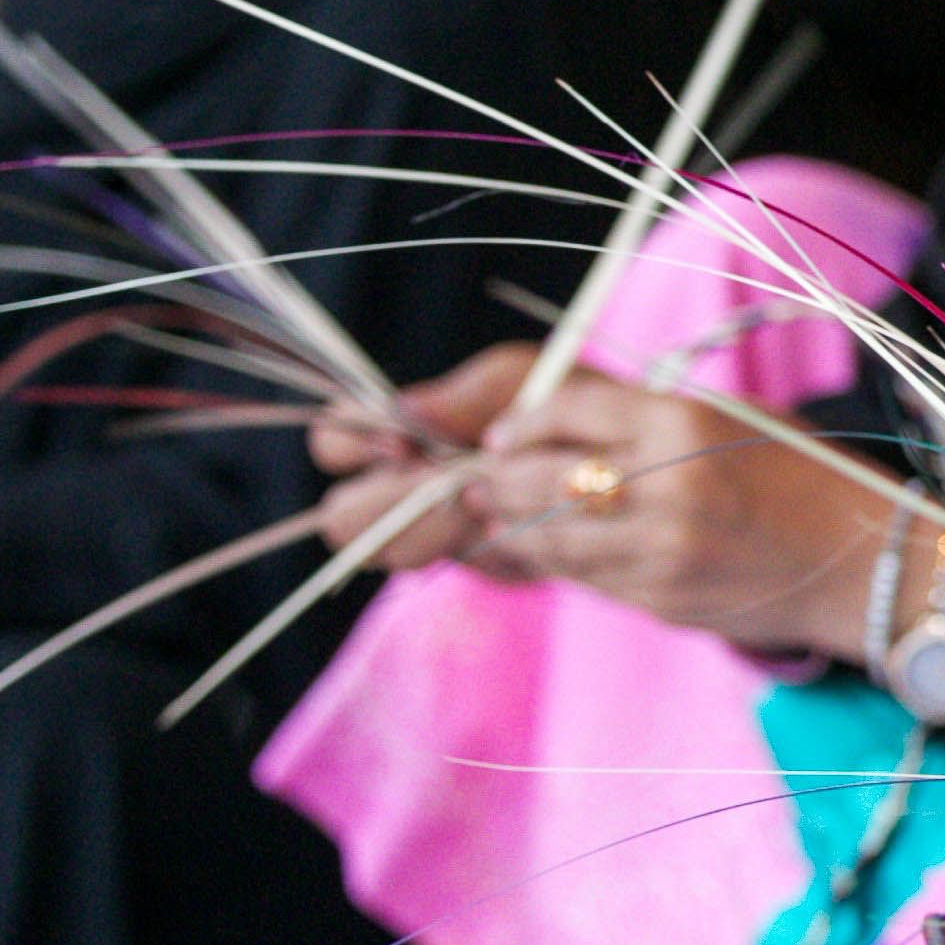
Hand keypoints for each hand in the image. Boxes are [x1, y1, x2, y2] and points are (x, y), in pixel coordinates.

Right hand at [311, 343, 526, 570]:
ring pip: (395, 552)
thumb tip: (403, 415)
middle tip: (444, 481)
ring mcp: (436, 532)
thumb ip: (458, 397)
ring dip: (437, 526)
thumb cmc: (547, 396)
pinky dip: (489, 542)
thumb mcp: (511, 378)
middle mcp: (401, 488)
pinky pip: (465, 566)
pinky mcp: (485, 562)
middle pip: (344, 517)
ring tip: (483, 497)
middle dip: (390, 501)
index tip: (403, 441)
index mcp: (395, 433)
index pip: (332, 442)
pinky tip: (516, 516)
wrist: (612, 444)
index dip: (354, 443)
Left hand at [321, 343, 896, 648]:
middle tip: (478, 480)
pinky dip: (561, 563)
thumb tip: (545, 433)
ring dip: (513, 528)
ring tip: (498, 516)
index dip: (521, 424)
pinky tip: (554, 552)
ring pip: (549, 537)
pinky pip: (586, 578)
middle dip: (497, 480)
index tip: (502, 436)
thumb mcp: (724, 421)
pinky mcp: (662, 598)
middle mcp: (667, 485)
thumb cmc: (795, 476)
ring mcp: (662, 550)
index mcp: (683, 423)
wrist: (860, 559)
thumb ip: (642, 423)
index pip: (567, 411)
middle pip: (539, 478)